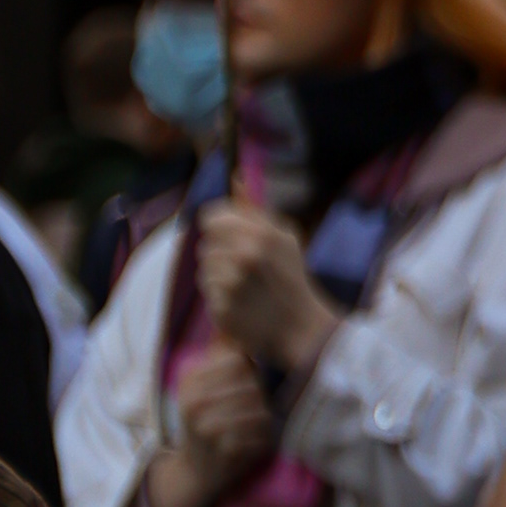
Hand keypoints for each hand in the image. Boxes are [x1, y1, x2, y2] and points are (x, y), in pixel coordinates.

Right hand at [147, 336, 277, 506]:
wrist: (196, 470)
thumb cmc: (208, 419)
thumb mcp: (205, 384)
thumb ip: (220, 353)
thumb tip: (232, 318)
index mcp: (188, 380)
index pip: (237, 359)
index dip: (252, 368)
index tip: (250, 381)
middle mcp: (192, 401)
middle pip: (252, 382)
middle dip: (261, 394)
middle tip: (257, 405)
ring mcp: (207, 428)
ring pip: (260, 408)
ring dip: (266, 416)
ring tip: (257, 422)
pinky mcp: (224, 450)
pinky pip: (262, 433)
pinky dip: (266, 436)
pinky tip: (256, 439)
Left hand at [196, 197, 334, 380]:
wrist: (302, 326)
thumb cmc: (292, 278)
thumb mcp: (286, 238)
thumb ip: (257, 212)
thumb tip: (234, 179)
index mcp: (261, 235)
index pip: (211, 217)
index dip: (217, 226)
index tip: (226, 236)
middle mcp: (244, 257)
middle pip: (205, 244)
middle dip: (220, 254)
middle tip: (242, 267)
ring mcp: (232, 285)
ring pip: (203, 269)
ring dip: (218, 276)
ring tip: (243, 286)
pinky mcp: (222, 309)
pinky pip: (208, 293)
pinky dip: (220, 297)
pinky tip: (240, 303)